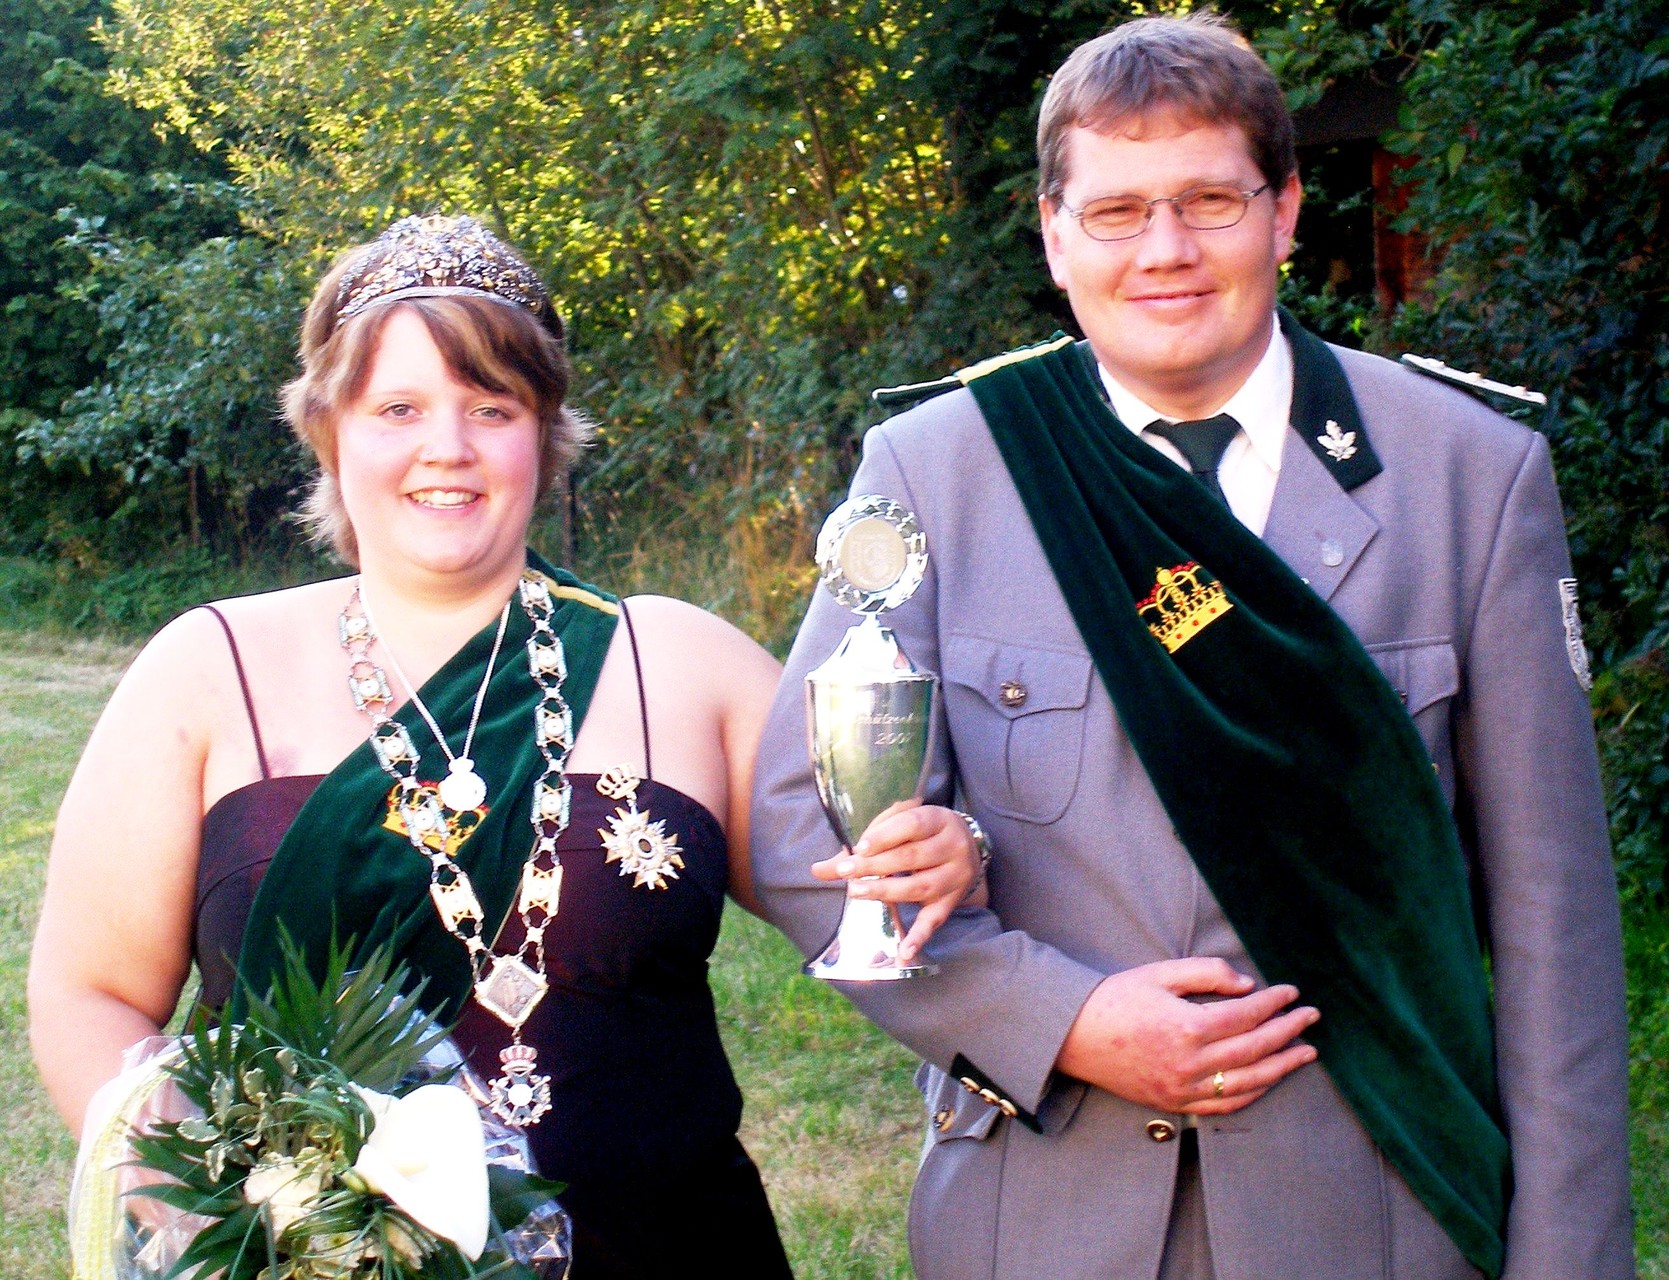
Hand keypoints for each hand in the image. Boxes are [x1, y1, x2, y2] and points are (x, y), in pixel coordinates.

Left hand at [810, 800, 988, 960]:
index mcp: (939, 820)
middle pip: (912, 856)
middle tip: (846, 871)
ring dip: (886, 891)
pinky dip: (919, 937)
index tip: (860, 847)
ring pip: (920, 886)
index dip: (885, 836)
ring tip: (857, 892)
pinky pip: (935, 921)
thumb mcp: (899, 827)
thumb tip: (817, 870)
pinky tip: (903, 952)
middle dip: (876, 865)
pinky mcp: (951, 902)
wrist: (967, 847)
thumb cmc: (921, 834)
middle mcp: (953, 847)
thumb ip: (863, 844)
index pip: (912, 824)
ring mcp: (955, 877)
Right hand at [1054, 959, 1318, 1114]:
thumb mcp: (1160, 973)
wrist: (1073, 1036)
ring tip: (1305, 1052)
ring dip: (1281, 1067)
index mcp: (1186, 1027)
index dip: (1274, 1003)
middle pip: (1254, 1050)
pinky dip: (1253, 1092)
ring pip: (1247, 1082)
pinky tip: (1269, 1079)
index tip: (1291, 992)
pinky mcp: (1175, 1103)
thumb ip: (1206, 973)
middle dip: (1288, 1032)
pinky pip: (1225, 1104)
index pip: (1246, 1015)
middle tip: (1311, 1018)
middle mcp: (1189, 1063)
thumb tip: (1247, 985)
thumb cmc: (1115, 998)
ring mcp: (1183, 1088)